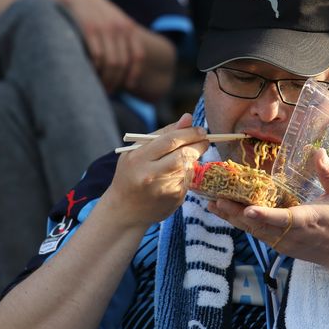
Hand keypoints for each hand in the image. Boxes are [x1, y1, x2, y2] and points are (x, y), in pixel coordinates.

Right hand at [37, 0, 145, 92]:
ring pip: (111, 62)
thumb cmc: (86, 13)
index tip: (128, 86)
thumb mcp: (106, 20)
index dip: (133, 74)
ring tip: (96, 87)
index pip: (137, 55)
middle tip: (107, 91)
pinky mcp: (88, 27)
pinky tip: (87, 74)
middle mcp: (118, 25)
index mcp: (126, 25)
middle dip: (115, 80)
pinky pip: (97, 56)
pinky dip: (94, 69)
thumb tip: (126, 65)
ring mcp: (104, 26)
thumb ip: (117, 37)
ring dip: (105, 79)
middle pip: (122, 62)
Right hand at [102, 113, 208, 228]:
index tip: (200, 130)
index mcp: (139, 158)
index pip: (170, 140)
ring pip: (189, 167)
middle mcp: (151, 175)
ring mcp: (164, 189)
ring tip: (187, 156)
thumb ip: (163, 133)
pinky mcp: (174, 199)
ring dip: (193, 159)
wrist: (124, 210)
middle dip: (198, 145)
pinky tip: (178, 174)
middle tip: (204, 139)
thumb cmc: (131, 173)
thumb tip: (188, 118)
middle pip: (184, 155)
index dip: (189, 133)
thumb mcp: (138, 150)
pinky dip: (188, 173)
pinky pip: (188, 180)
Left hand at [207, 148, 328, 275]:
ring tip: (211, 204)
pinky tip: (224, 212)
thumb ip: (328, 173)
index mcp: (307, 220)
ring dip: (232, 217)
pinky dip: (239, 222)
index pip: (284, 219)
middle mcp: (291, 234)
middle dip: (235, 213)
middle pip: (259, 225)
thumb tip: (317, 150)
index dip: (265, 216)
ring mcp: (282, 242)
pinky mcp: (277, 245)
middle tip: (215, 199)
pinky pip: (255, 233)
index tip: (248, 210)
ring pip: (253, 231)